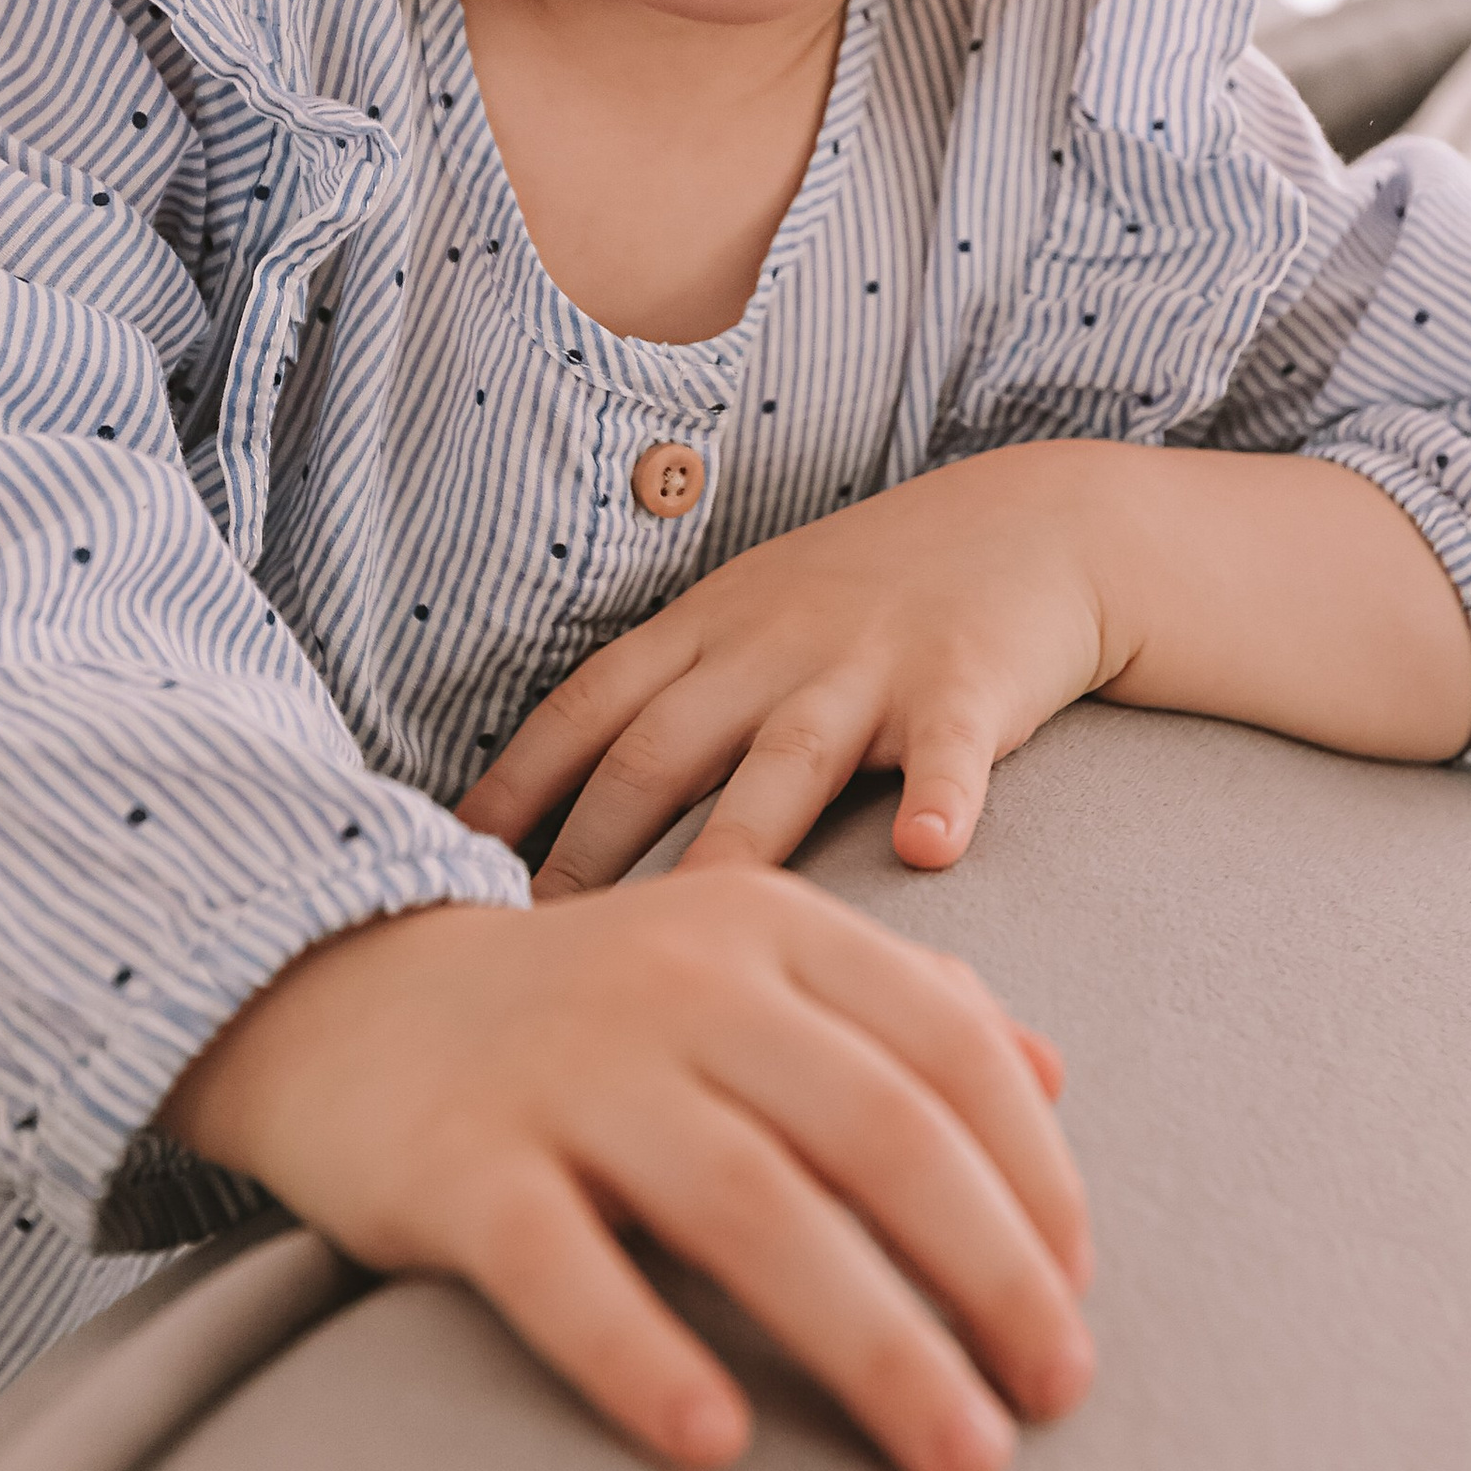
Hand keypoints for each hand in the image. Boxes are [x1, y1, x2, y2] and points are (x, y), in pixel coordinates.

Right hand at [158, 866, 1093, 1470]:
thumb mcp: (744, 963)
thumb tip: (1055, 1075)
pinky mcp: (456, 1164)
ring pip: (751, 1205)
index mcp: (768, 928)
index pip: (947, 1047)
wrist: (335, 991)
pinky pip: (561, 1266)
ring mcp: (564, 1069)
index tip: (1076, 1298)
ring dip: (875, 1344)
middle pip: (876, 1131)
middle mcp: (679, 980)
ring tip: (957, 1459)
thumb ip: (897, 1006)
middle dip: (990, 1277)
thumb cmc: (584, 1010)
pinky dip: (641, 1352)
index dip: (1035, 1178)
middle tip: (1055, 1403)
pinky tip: (714, 1445)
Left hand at [461, 447, 1119, 894]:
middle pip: (660, 752)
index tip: (438, 862)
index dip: (509, 789)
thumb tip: (549, 820)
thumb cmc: (871, 596)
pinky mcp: (967, 684)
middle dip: (588, 850)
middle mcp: (767, 646)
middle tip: (534, 946)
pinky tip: (929, 851)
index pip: (580, 714)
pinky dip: (940, 795)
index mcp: (702, 633)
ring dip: (737, 843)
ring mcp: (866, 664)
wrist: (1032, 524)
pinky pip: (950, 747)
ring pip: (787, 762)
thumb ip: (665, 706)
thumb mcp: (748, 620)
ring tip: (701, 925)